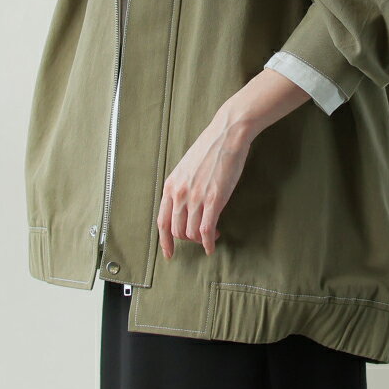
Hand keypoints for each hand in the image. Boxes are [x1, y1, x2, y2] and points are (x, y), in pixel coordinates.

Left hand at [156, 69, 311, 258]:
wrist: (227, 134)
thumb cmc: (210, 148)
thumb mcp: (186, 168)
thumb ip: (182, 187)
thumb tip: (183, 205)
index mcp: (171, 185)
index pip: (162, 221)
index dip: (164, 241)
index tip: (169, 253)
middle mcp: (179, 193)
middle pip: (177, 230)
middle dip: (188, 239)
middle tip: (199, 237)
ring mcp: (195, 197)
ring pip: (191, 233)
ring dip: (200, 240)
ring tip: (211, 234)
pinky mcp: (213, 199)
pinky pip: (205, 230)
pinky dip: (209, 243)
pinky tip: (213, 245)